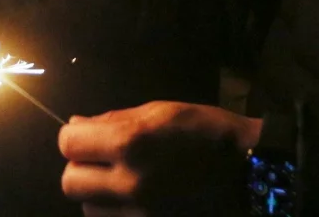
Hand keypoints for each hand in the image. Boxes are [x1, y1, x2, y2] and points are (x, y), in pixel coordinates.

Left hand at [59, 101, 260, 215]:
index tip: (88, 137)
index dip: (76, 136)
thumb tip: (75, 124)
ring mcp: (139, 215)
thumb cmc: (207, 133)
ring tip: (126, 184)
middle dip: (82, 168)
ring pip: (88, 210)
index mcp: (131, 143)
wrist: (251, 175)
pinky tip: (137, 201)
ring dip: (98, 196)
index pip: (67, 143)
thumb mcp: (162, 111)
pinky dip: (117, 213)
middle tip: (104, 162)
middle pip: (70, 182)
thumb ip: (113, 119)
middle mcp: (129, 183)